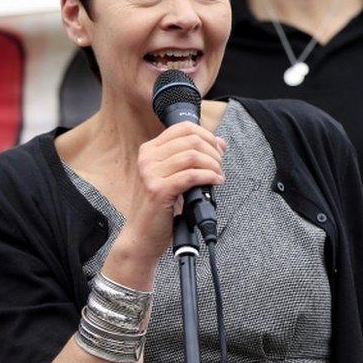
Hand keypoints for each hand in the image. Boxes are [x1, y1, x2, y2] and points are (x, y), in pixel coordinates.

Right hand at [125, 121, 225, 257]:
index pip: (183, 128)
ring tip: (218, 176)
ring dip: (213, 165)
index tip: (218, 150)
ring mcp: (150, 173)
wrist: (142, 235)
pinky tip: (215, 182)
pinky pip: (191, 175)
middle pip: (191, 140)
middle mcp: (147, 158)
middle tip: (220, 167)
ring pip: (193, 156)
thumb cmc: (161, 206)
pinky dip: (209, 177)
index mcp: (150, 150)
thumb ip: (193, 157)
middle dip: (213, 152)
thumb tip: (220, 142)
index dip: (207, 135)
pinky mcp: (158, 190)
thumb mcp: (175, 176)